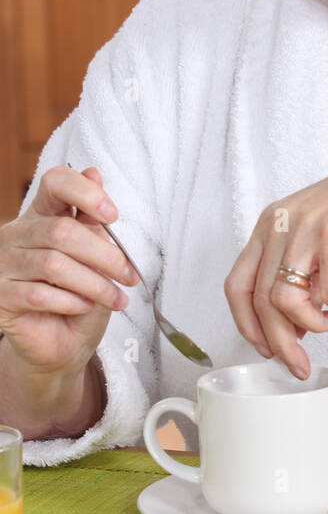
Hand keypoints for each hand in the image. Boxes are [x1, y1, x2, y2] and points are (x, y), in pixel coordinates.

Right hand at [0, 165, 139, 377]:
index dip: (85, 192)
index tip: (112, 215)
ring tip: (117, 298)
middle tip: (129, 275)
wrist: (62, 342)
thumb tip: (93, 172)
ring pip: (54, 265)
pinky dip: (70, 301)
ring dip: (94, 284)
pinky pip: (39, 295)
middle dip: (104, 255)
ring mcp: (4, 264)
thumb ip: (92, 220)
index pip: (55, 183)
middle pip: (61, 232)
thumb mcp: (94, 255)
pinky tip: (85, 307)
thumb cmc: (81, 295)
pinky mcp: (1, 296)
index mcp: (41, 216)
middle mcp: (16, 235)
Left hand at [224, 143, 327, 377]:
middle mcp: (280, 223)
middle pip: (260, 300)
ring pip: (286, 301)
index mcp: (269, 224)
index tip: (267, 348)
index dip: (248, 325)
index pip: (236, 285)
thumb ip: (299, 272)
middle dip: (281, 343)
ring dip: (314, 326)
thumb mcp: (317, 237)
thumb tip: (290, 324)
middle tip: (300, 363)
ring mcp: (306, 227)